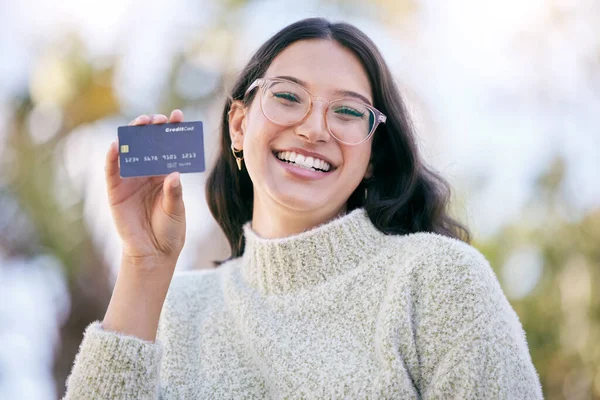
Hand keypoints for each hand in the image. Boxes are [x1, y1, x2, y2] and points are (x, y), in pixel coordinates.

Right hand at [105, 110, 186, 273]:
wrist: (153, 252)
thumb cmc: (169, 230)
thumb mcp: (176, 210)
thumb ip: (174, 192)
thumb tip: (174, 174)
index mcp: (166, 174)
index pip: (169, 147)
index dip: (172, 130)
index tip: (178, 116)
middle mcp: (148, 173)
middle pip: (148, 143)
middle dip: (152, 128)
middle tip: (158, 119)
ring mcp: (131, 180)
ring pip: (130, 151)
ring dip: (133, 135)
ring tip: (141, 124)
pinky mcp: (115, 190)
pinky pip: (112, 170)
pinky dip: (112, 157)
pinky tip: (116, 144)